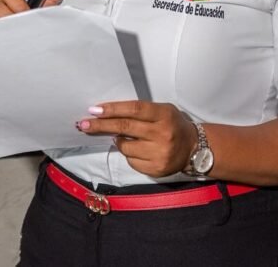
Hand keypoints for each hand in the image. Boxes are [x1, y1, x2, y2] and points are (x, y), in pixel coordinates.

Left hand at [77, 101, 198, 177]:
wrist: (194, 148)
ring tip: (126, 138)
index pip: (134, 109)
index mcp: (164, 115)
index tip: (94, 110)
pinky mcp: (156, 169)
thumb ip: (140, 112)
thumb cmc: (173, 125)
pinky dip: (129, 155)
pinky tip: (138, 150)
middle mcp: (162, 134)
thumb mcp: (162, 111)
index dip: (113, 109)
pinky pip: (131, 161)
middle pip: (125, 127)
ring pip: (125, 147)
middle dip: (101, 125)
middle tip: (83, 124)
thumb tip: (108, 115)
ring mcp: (159, 153)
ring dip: (119, 141)